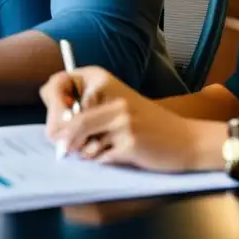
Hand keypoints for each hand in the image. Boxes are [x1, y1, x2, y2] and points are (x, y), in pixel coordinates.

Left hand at [40, 66, 215, 172]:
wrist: (186, 139)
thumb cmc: (143, 123)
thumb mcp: (112, 104)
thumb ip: (82, 110)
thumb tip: (53, 133)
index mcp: (101, 77)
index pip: (56, 83)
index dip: (51, 107)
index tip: (56, 123)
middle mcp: (109, 93)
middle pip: (63, 119)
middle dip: (62, 138)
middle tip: (67, 148)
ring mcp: (120, 118)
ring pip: (79, 142)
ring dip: (85, 151)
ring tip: (102, 147)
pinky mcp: (129, 141)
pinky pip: (99, 157)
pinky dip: (103, 160)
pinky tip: (121, 153)